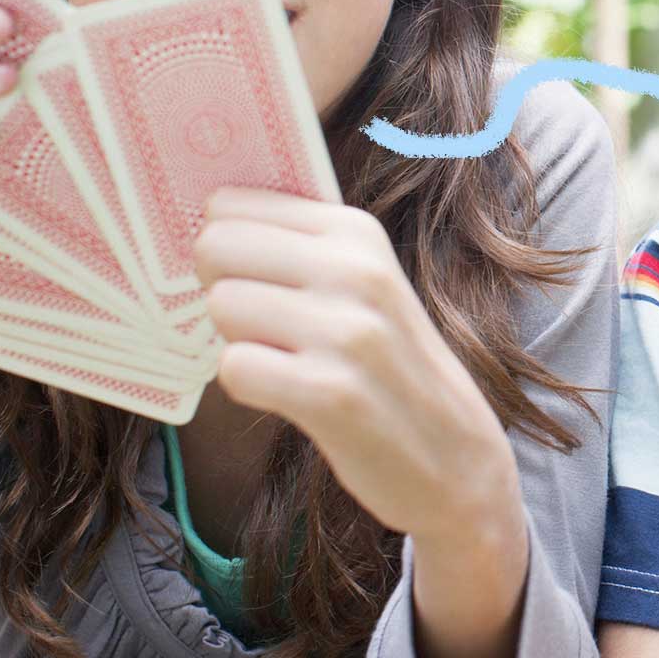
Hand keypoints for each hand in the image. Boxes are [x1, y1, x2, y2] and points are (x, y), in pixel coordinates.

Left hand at [193, 187, 525, 550]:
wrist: (454, 455)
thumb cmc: (390, 365)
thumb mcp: (365, 283)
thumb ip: (299, 247)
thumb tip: (204, 225)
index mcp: (357, 231)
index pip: (231, 204)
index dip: (224, 246)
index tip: (252, 276)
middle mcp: (356, 270)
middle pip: (215, 248)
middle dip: (222, 288)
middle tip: (261, 324)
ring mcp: (347, 331)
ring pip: (222, 305)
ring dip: (239, 341)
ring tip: (287, 360)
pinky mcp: (331, 393)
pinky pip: (235, 368)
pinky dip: (249, 387)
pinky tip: (289, 394)